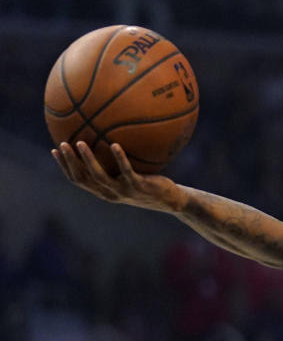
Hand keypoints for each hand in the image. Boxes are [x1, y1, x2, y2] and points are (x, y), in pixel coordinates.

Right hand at [52, 141, 183, 212]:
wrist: (170, 201)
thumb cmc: (149, 186)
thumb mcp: (130, 176)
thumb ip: (117, 165)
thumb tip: (111, 139)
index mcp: (104, 191)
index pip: (78, 180)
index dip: (65, 167)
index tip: (55, 151)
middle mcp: (109, 193)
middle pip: (83, 178)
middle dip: (70, 162)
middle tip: (62, 144)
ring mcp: (123, 190)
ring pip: (99, 176)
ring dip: (88, 159)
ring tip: (80, 142)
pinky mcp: (138, 186)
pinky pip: (126, 170)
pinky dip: (119, 158)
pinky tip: (115, 144)